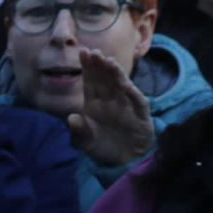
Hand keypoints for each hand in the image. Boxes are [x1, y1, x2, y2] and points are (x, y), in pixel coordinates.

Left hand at [68, 47, 153, 167]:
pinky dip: (131, 93)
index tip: (82, 52)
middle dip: (99, 65)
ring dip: (115, 74)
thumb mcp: (85, 142)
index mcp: (94, 103)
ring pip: (120, 85)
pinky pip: (137, 101)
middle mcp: (110, 100)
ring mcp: (126, 105)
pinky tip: (125, 84)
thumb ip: (79, 131)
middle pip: (104, 79)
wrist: (123, 161)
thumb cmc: (102, 146)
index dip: (87, 67)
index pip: (90, 82)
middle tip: (93, 51)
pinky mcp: (140, 114)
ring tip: (108, 61)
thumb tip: (71, 118)